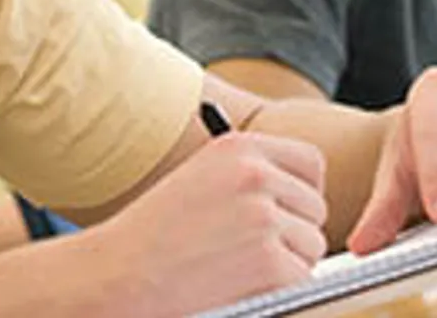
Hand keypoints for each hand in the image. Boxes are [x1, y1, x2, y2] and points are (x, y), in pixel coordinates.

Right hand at [97, 131, 326, 317]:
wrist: (121, 272)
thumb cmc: (156, 232)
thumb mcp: (202, 176)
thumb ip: (250, 173)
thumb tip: (303, 192)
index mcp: (240, 147)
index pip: (311, 163)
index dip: (303, 191)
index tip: (289, 210)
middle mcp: (256, 174)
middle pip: (315, 208)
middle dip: (294, 232)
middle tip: (256, 250)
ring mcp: (264, 217)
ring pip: (313, 245)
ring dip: (289, 264)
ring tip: (240, 267)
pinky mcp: (270, 262)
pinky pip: (303, 278)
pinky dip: (281, 290)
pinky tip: (241, 285)